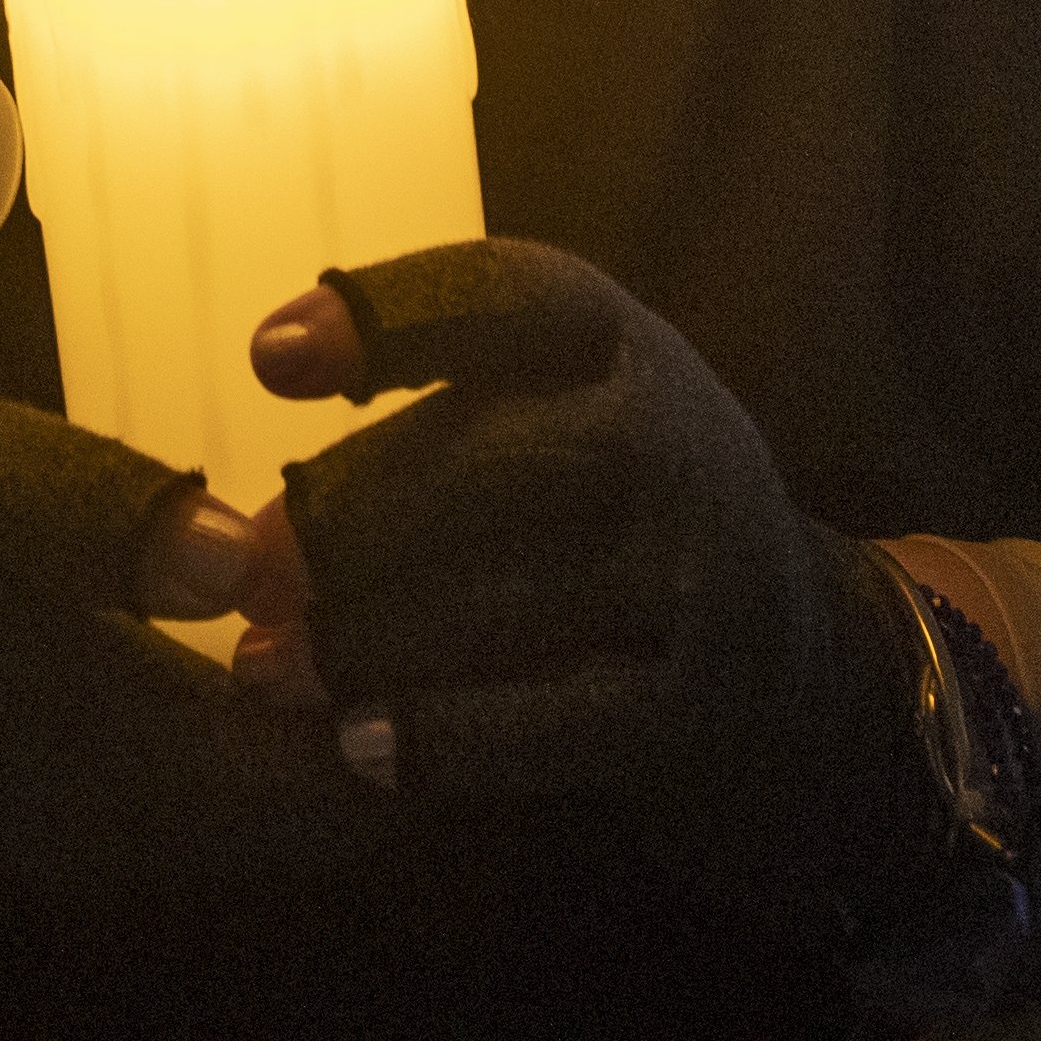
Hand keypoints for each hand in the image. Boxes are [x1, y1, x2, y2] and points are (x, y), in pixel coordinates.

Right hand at [0, 392, 385, 892]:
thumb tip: (245, 551)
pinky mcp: (83, 825)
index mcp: (142, 770)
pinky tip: (273, 625)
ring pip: (291, 813)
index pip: (363, 775)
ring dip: (340, 712)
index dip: (426, 678)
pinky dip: (276, 728)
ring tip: (365, 580)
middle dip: (404, 695)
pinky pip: (228, 802)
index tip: (456, 566)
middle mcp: (147, 841)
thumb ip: (114, 517)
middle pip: (349, 809)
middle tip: (433, 564)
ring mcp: (113, 847)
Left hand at [254, 241, 944, 926]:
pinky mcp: (691, 706)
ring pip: (505, 602)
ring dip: (365, 639)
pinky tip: (353, 745)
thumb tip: (266, 427)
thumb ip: (441, 399)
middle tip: (243, 570)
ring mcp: (692, 576)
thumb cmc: (613, 505)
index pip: (507, 296)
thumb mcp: (566, 402)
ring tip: (264, 668)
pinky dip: (442, 739)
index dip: (389, 317)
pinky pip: (548, 725)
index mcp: (622, 341)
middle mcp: (672, 440)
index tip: (269, 360)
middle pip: (491, 459)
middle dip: (349, 516)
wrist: (797, 654)